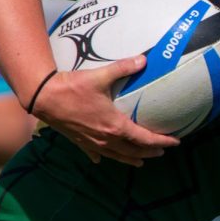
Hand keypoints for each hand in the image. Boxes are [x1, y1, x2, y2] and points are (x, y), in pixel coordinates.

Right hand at [32, 56, 178, 165]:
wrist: (44, 97)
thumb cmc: (73, 87)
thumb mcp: (101, 76)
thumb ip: (124, 67)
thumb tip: (144, 59)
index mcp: (115, 126)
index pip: (145, 138)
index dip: (162, 140)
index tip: (176, 141)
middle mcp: (105, 138)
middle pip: (133, 151)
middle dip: (150, 151)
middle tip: (162, 151)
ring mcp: (91, 143)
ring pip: (116, 156)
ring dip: (130, 158)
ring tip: (141, 161)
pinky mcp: (79, 142)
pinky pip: (94, 153)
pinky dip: (102, 157)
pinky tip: (102, 160)